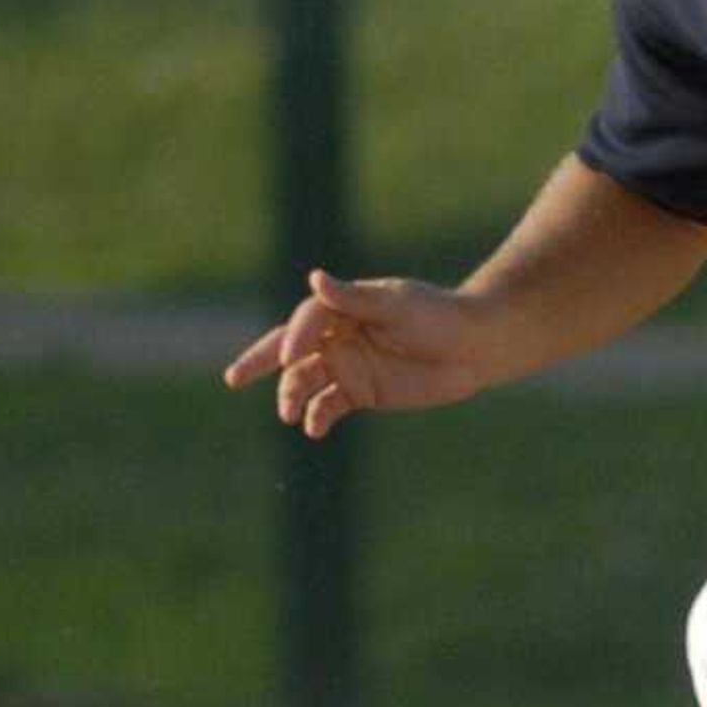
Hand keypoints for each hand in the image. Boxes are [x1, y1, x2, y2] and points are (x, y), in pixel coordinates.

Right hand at [223, 268, 494, 438]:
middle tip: (234, 378)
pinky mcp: (360, 392)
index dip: (296, 335)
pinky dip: (317, 417)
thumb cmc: (436, 315)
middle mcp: (337, 335)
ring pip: (306, 380)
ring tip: (289, 414)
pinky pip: (329, 407)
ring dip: (292, 395)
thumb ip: (354, 298)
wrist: (473, 347)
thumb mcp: (397, 304)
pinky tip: (313, 429)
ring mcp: (347, 365)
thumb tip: (314, 278)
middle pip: (289, 349)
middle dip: (260, 361)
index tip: (294, 354)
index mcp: (343, 307)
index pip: (307, 319)